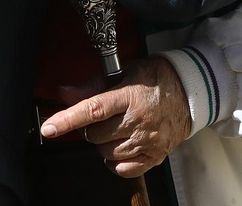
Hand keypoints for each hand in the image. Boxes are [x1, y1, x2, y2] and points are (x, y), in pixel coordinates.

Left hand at [39, 56, 193, 177]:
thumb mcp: (126, 72)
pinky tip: (121, 146)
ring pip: (106, 153)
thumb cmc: (156, 79)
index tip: (49, 128)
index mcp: (130, 96)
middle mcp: (138, 121)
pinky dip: (116, 161)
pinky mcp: (155, 156)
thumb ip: (94, 85)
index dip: (68, 119)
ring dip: (104, 144)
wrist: (191, 93)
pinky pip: (125, 169)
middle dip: (92, 128)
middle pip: (96, 135)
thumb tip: (65, 92)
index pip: (93, 110)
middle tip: (104, 117)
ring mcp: (147, 141)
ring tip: (116, 128)